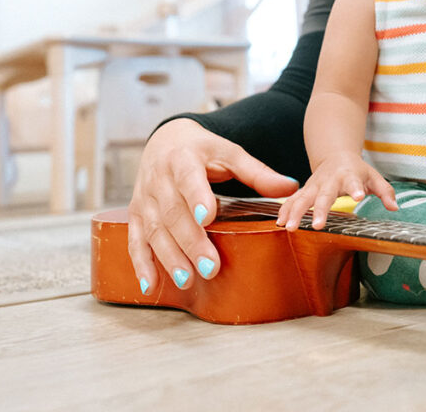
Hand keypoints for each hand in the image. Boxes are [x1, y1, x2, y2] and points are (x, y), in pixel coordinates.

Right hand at [127, 118, 299, 292]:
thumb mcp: (230, 153)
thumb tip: (292, 187)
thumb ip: (258, 172)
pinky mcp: (135, 215)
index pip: (188, 178)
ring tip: (187, 280)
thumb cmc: (204, 150)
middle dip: (191, 242)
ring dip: (169, 257)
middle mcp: (158, 179)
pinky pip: (134, 241)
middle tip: (211, 267)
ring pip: (153, 230)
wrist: (166, 139)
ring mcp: (144, 199)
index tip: (208, 217)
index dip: (197, 197)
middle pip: (173, 213)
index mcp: (183, 159)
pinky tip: (150, 286)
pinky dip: (141, 264)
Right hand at [276, 153, 397, 230]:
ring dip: (296, 212)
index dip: (355, 189)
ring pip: (303, 198)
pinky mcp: (304, 190)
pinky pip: (292, 200)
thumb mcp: (374, 177)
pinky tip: (280, 223)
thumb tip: (395, 207)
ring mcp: (314, 185)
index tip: (358, 198)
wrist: (335, 156)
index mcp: (349, 175)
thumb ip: (385, 192)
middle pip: (324, 195)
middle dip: (320, 209)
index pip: (354, 182)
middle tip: (318, 225)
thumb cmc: (357, 170)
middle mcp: (329, 180)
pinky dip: (285, 210)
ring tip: (291, 228)